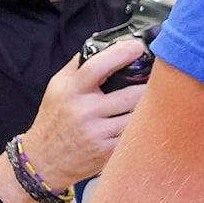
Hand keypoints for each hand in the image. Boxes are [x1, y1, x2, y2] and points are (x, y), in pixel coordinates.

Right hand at [19, 37, 145, 191]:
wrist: (44, 161)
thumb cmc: (53, 120)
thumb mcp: (57, 88)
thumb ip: (78, 65)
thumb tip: (100, 41)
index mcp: (72, 91)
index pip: (96, 67)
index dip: (119, 54)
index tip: (136, 46)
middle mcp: (85, 112)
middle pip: (129, 95)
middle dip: (149, 85)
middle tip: (159, 77)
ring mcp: (98, 133)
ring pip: (137, 116)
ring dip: (150, 106)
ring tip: (158, 98)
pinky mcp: (107, 151)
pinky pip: (134, 134)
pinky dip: (143, 125)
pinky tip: (147, 119)